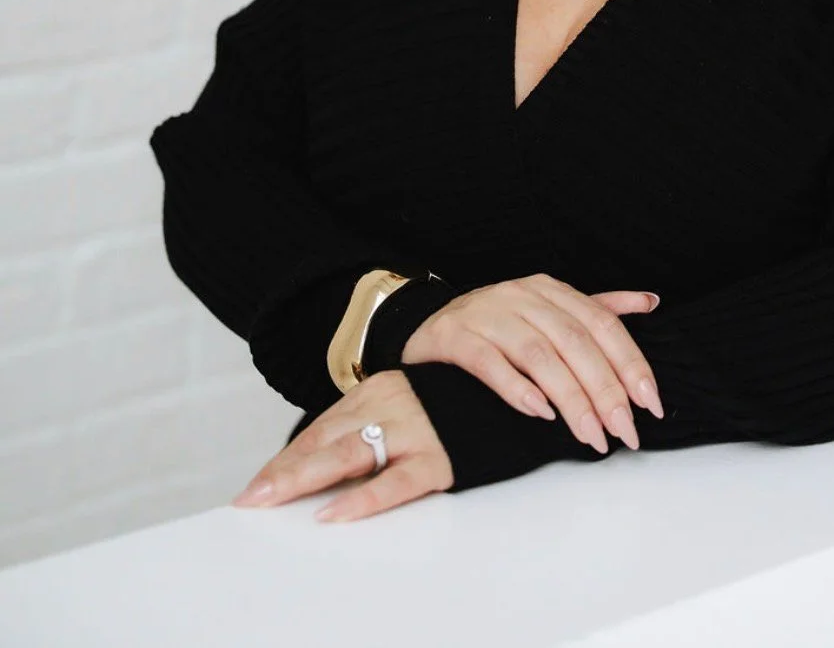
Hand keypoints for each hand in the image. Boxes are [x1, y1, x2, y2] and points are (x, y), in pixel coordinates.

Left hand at [230, 368, 452, 522]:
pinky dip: (364, 499)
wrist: (515, 388)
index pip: (321, 430)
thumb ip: (371, 427)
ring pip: (350, 455)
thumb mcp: (407, 404)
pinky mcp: (442, 456)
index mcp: (378, 390)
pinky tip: (336, 513)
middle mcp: (390, 405)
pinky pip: (397, 481)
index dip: (285, 461)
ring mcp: (415, 429)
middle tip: (250, 500)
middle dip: (284, 472)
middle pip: (326, 442)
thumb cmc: (455, 401)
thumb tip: (325, 467)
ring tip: (274, 500)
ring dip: (307, 478)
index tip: (254, 489)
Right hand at [400, 272, 664, 454]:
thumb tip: (649, 302)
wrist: (429, 328)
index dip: (629, 362)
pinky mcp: (455, 335)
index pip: (601, 323)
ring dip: (569, 398)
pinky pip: (490, 362)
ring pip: (538, 354)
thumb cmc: (498, 326)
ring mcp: (487, 313)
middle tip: (623, 431)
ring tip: (589, 435)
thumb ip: (598, 308)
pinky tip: (540, 413)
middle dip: (604, 390)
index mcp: (550, 290)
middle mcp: (521, 295)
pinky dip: (518, 388)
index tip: (650, 404)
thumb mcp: (548, 311)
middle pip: (574, 341)